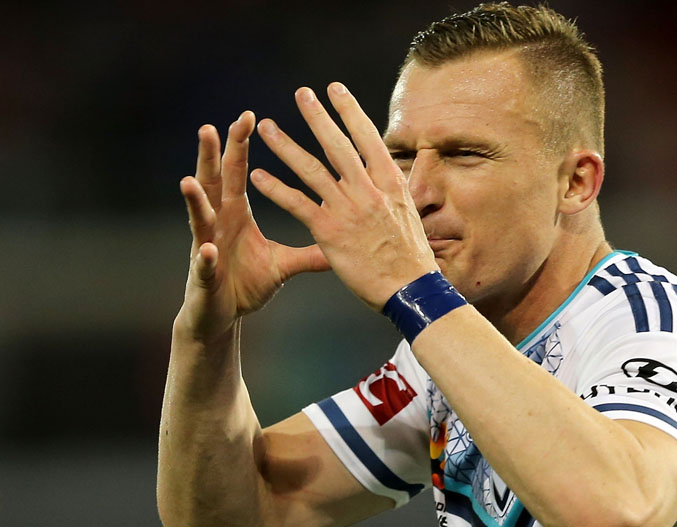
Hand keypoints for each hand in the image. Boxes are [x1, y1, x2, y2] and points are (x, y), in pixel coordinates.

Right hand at [176, 111, 327, 340]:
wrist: (223, 316)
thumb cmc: (247, 283)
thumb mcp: (284, 263)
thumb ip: (313, 247)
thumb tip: (344, 234)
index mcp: (236, 214)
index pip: (238, 173)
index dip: (240, 146)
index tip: (248, 116)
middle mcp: (217, 224)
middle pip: (213, 183)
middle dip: (211, 157)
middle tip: (211, 127)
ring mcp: (206, 247)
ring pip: (198, 218)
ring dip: (194, 201)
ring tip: (190, 181)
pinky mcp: (204, 276)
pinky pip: (204, 265)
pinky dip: (205, 258)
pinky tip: (207, 249)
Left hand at [250, 84, 436, 310]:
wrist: (410, 288)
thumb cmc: (412, 256)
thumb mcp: (409, 213)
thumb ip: (391, 190)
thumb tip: (387, 173)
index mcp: (390, 182)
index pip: (367, 137)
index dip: (349, 110)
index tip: (335, 89)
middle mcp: (368, 190)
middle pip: (337, 145)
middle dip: (317, 116)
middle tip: (301, 94)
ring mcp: (347, 210)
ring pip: (311, 169)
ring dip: (285, 146)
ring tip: (265, 127)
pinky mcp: (328, 232)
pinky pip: (297, 204)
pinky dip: (276, 188)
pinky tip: (257, 175)